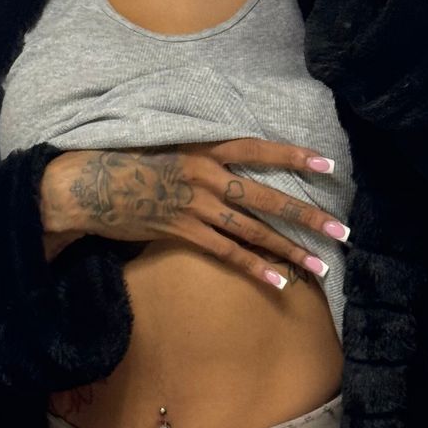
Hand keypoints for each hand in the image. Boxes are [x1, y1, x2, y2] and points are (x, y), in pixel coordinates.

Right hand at [39, 140, 349, 291]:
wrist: (84, 184)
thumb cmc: (122, 161)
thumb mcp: (164, 145)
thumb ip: (197, 154)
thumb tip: (225, 163)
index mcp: (203, 149)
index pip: (258, 150)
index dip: (294, 155)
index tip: (328, 163)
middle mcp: (206, 176)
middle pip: (268, 197)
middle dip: (308, 214)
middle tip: (342, 229)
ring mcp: (195, 206)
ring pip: (254, 230)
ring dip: (290, 250)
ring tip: (322, 265)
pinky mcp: (181, 232)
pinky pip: (227, 253)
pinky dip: (255, 268)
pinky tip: (279, 282)